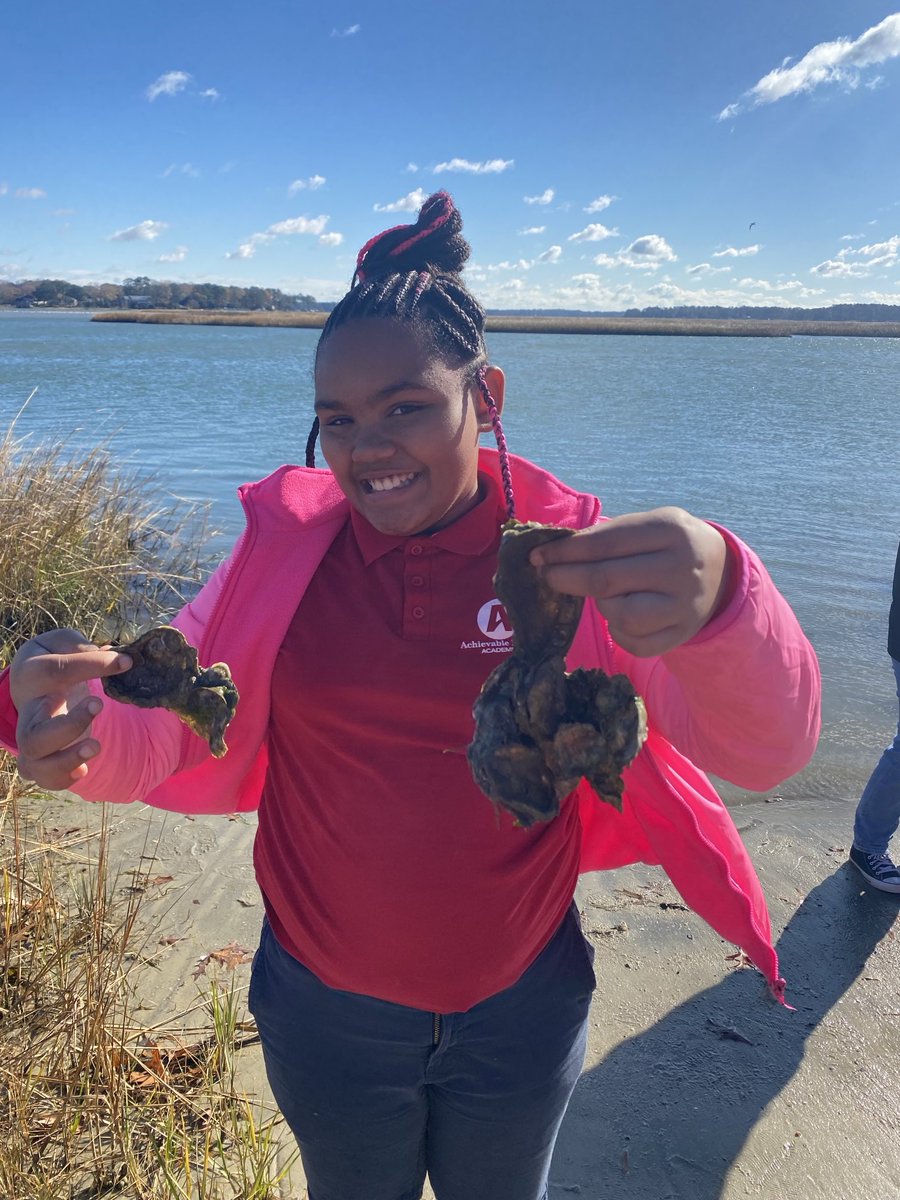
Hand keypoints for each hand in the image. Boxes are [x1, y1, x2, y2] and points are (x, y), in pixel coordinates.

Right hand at [10, 629, 131, 789]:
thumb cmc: (56, 659)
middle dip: (70, 725)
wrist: (36, 685)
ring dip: (67, 757)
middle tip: (99, 704)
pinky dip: (63, 777)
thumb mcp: (65, 643)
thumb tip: (111, 657)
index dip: (93, 665)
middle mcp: (28, 710)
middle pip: (34, 732)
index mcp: (31, 675)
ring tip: (95, 745)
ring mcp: (30, 736)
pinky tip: (84, 768)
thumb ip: (82, 647)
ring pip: (35, 759)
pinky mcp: (40, 756)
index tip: (126, 662)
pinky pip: (43, 776)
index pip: (56, 672)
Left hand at [529, 507, 731, 656]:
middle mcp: (681, 568)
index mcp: (670, 530)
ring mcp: (685, 605)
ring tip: (607, 594)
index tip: (537, 556)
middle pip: (606, 580)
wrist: (722, 573)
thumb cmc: (669, 545)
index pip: (605, 543)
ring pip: (619, 615)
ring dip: (601, 605)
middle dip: (566, 578)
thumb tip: (555, 552)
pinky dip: (618, 631)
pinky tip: (622, 616)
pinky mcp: (682, 635)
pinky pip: (634, 642)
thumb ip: (608, 536)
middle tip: (546, 576)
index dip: (565, 552)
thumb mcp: (649, 526)